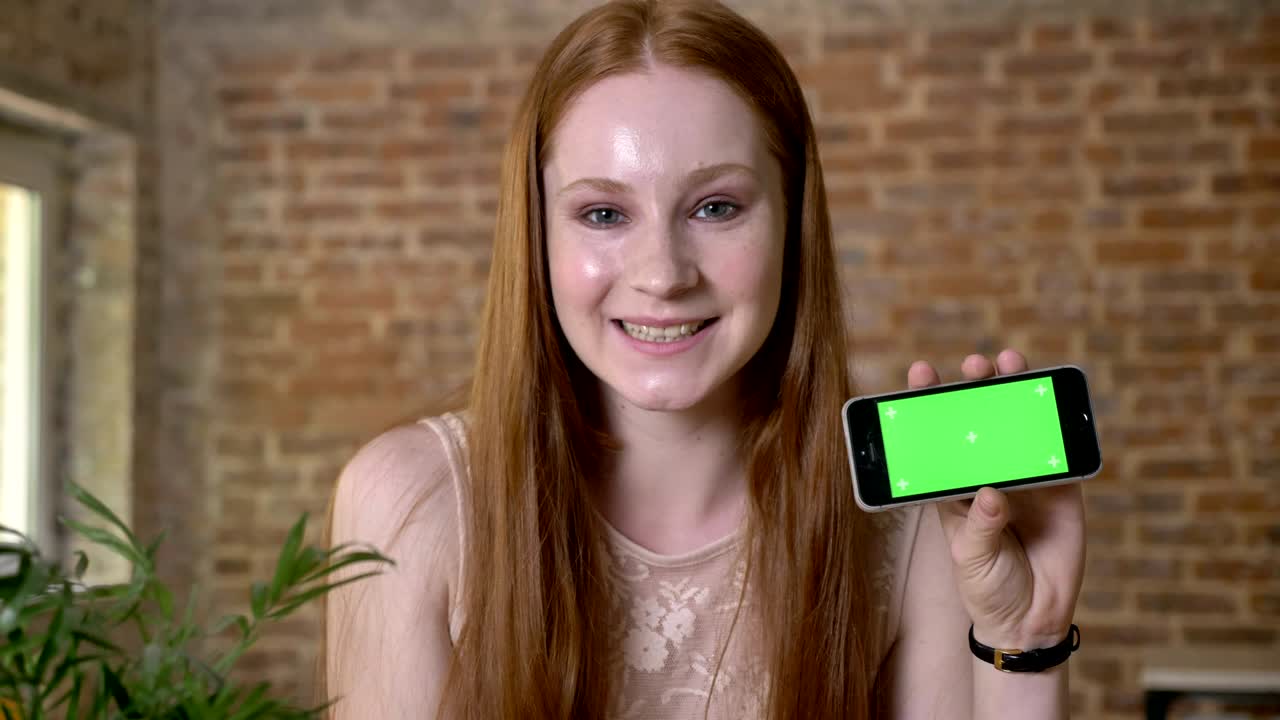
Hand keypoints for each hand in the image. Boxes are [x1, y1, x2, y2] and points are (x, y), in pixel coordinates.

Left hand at [907, 349, 1085, 650]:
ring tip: (1009, 364)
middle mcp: (985, 475)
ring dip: (1015, 393)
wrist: (1031, 617)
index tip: (920, 373)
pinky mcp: (1058, 488)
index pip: (937, 437)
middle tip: (974, 366)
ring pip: (1017, 426)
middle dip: (975, 388)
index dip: (927, 405)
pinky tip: (1050, 402)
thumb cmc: (987, 585)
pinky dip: (1055, 427)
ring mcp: (1022, 477)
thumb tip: (992, 494)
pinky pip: (1057, 452)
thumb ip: (979, 527)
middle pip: (978, 422)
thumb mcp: (970, 558)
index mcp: (952, 487)